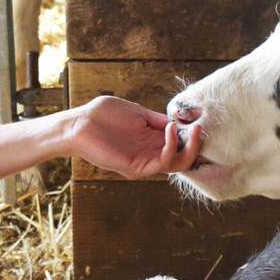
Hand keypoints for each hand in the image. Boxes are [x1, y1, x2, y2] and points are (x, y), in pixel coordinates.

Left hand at [63, 94, 203, 178]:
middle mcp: (151, 153)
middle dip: (196, 144)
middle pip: (183, 158)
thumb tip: (179, 121)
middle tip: (200, 128)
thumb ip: (158, 119)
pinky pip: (162, 164)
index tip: (199, 121)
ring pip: (177, 164)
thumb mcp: (137, 113)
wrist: (79, 124)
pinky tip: (169, 130)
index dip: (192, 135)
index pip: (180, 145)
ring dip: (189, 147)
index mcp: (152, 140)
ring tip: (190, 129)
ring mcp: (144, 161)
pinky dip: (171, 148)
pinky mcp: (136, 167)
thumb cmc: (103, 115)